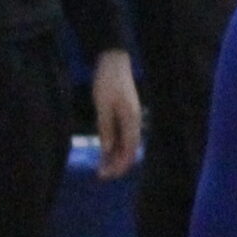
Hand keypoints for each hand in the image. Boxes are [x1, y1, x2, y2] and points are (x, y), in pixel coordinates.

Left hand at [91, 49, 141, 178]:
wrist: (113, 61)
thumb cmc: (107, 81)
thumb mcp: (102, 105)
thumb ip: (106, 128)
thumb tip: (108, 149)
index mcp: (131, 120)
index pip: (129, 150)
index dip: (118, 165)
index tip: (105, 174)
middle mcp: (134, 122)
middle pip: (129, 150)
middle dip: (117, 165)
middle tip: (101, 175)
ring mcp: (130, 118)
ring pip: (125, 144)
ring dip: (115, 157)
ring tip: (101, 167)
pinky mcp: (124, 115)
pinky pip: (121, 135)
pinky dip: (114, 146)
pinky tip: (105, 153)